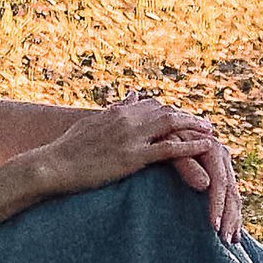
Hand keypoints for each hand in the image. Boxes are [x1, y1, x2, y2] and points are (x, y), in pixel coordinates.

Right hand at [31, 93, 222, 207]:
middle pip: (166, 112)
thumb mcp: (90, 124)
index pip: (151, 105)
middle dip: (187, 117)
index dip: (170, 112)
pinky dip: (189, 147)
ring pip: (171, 125)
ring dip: (193, 127)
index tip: (184, 117)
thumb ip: (111, 112)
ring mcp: (130, 137)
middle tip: (205, 124)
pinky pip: (167, 150)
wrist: (51, 165)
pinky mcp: (131, 157)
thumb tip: (129, 97)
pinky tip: (204, 149)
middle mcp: (126, 119)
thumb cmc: (66, 149)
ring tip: (210, 132)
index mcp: (116, 112)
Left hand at [157, 116, 243, 242]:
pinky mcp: (221, 173)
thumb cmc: (161, 137)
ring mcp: (224, 165)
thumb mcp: (169, 146)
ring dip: (234, 219)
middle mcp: (223, 156)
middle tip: (224, 240)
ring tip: (231, 241)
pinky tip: (234, 231)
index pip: (220, 182)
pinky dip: (233, 214)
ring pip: (234, 196)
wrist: (162, 128)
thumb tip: (205, 185)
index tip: (213, 227)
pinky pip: (231, 196)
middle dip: (229, 217)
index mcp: (213, 149)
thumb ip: (186, 164)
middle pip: (231, 191)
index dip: (218, 205)